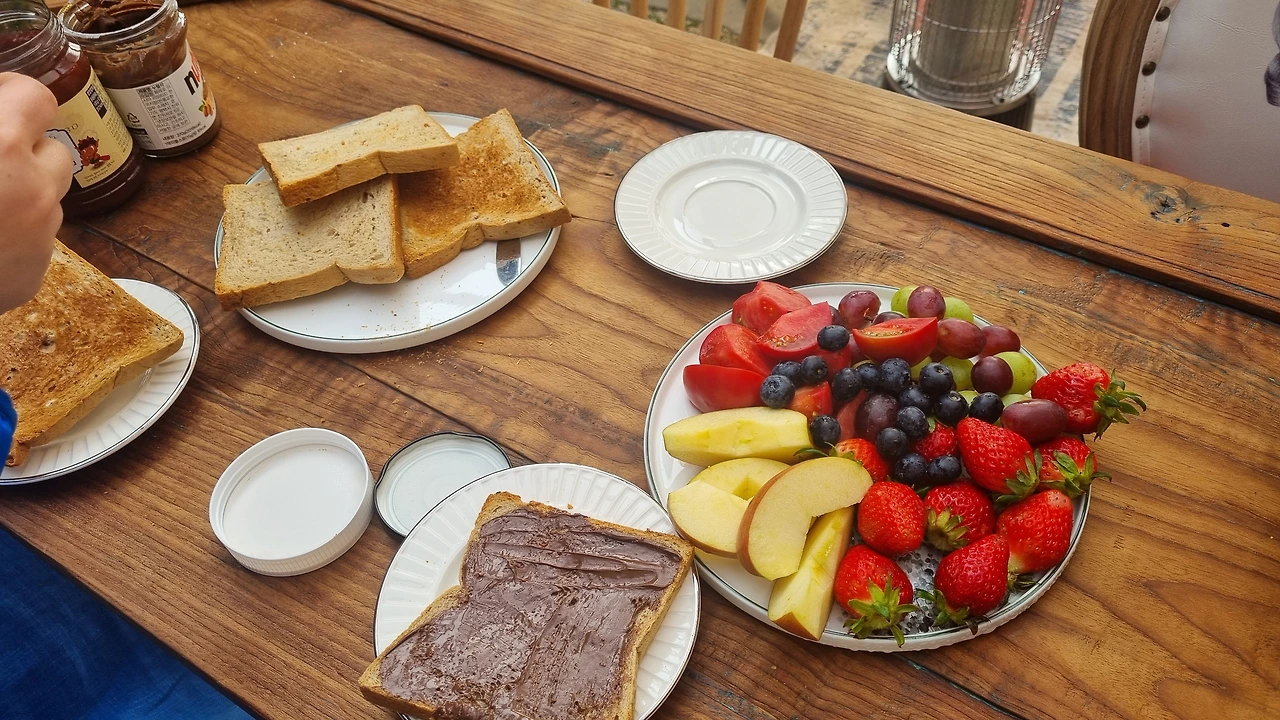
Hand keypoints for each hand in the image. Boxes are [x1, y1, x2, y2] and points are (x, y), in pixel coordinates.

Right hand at [0, 73, 73, 313]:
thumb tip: (0, 99)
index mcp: (0, 147)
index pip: (36, 98)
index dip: (13, 96)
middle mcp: (32, 191)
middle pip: (52, 151)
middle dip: (22, 149)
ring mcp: (39, 238)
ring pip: (46, 199)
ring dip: (19, 193)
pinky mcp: (32, 276)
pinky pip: (33, 241)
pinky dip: (9, 235)